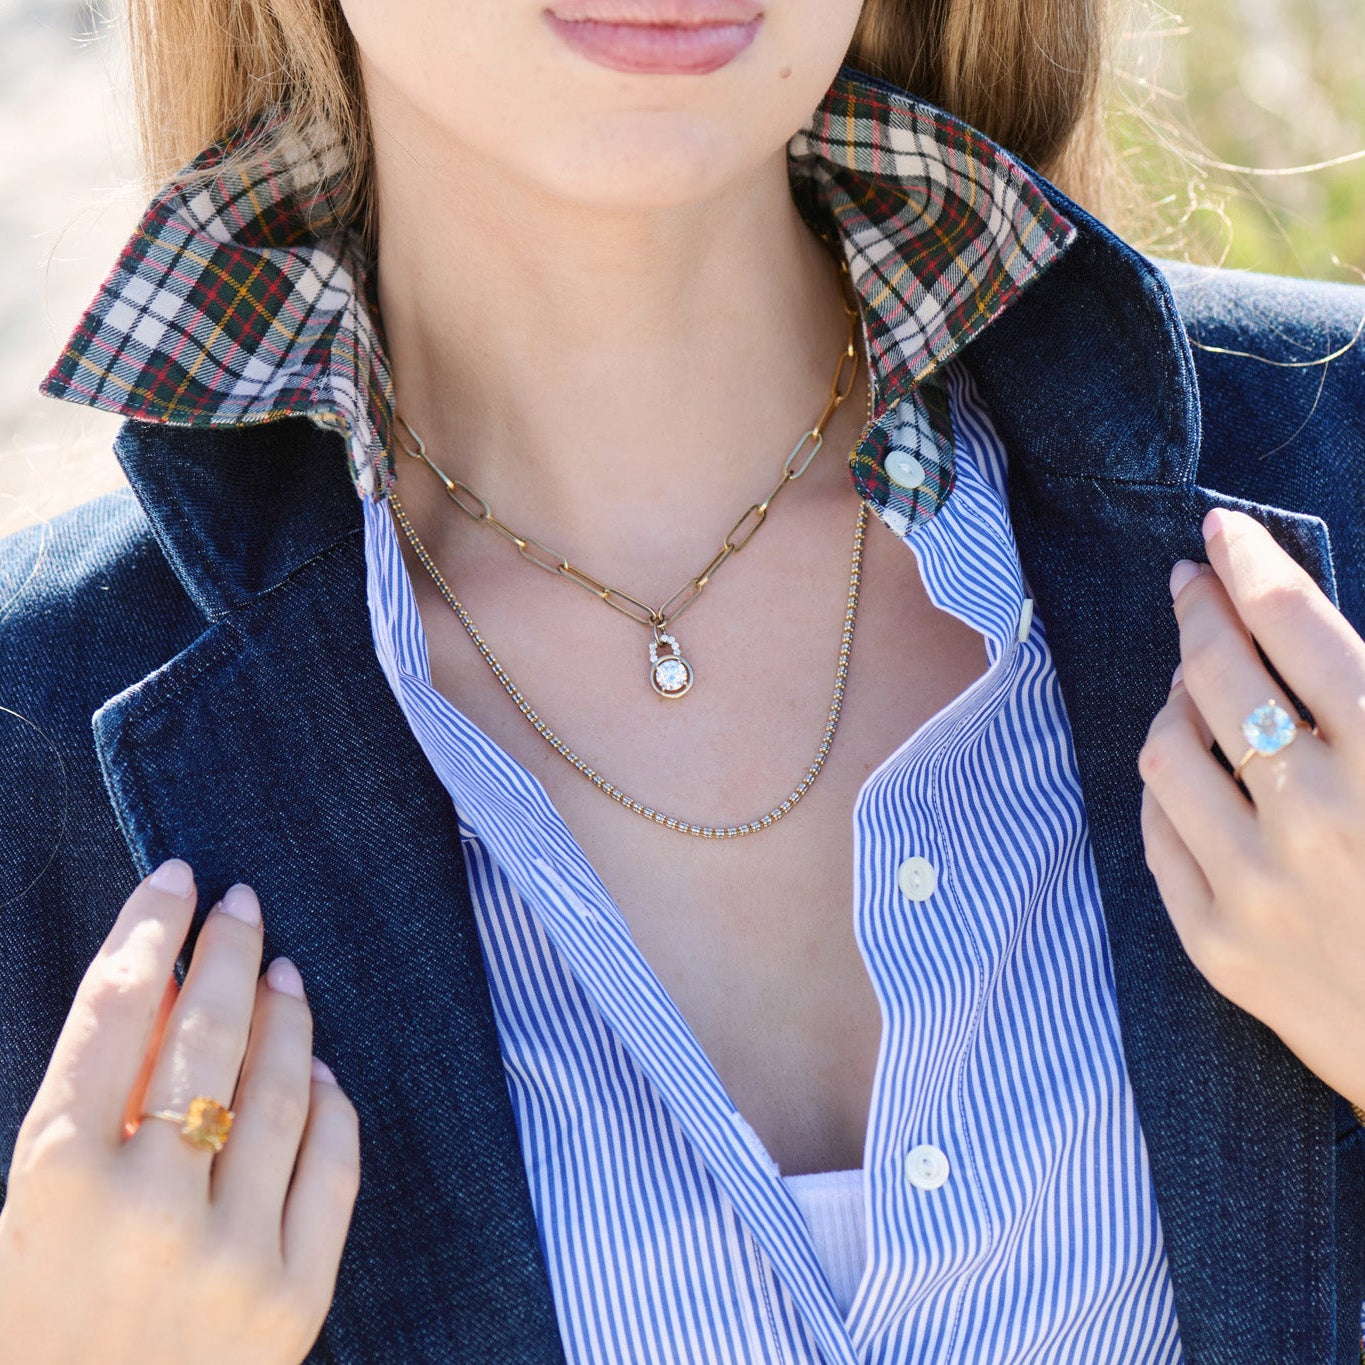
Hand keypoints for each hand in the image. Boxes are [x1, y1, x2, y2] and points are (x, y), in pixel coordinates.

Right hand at [0, 862, 360, 1363]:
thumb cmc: (36, 1331)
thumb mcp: (30, 1215)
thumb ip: (94, 1105)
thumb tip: (172, 988)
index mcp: (54, 1184)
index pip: (112, 1012)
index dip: (148, 928)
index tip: (176, 881)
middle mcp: (146, 1213)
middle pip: (208, 1033)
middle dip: (227, 951)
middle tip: (242, 904)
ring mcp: (231, 1257)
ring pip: (281, 1088)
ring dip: (287, 1014)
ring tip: (284, 972)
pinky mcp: (295, 1297)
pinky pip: (333, 1164)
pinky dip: (329, 1103)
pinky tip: (317, 1068)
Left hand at [1139, 506, 1364, 1116]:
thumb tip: (1311, 634)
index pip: (1296, 629)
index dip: (1251, 567)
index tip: (1223, 534)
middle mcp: (1317, 817)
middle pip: (1218, 677)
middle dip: (1199, 614)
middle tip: (1192, 587)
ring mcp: (1258, 886)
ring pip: (1167, 750)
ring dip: (1175, 700)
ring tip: (1192, 685)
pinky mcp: (1218, 946)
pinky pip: (1155, 832)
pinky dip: (1164, 785)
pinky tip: (1183, 768)